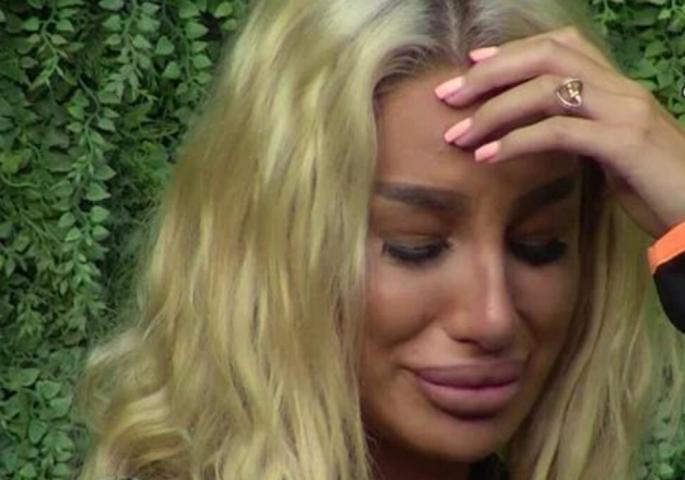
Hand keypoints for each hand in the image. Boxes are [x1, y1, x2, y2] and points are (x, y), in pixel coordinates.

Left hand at [434, 26, 684, 237]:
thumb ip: (578, 130)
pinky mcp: (625, 142)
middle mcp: (622, 88)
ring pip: (547, 89)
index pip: (561, 46)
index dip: (512, 51)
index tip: (471, 65)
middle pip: (545, 57)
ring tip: (457, 135)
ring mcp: (625, 111)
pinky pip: (559, 131)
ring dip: (493, 111)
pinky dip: (516, 141)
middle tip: (447, 96)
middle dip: (489, 74)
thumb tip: (531, 130)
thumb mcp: (610, 150)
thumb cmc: (653, 187)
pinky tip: (487, 157)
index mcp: (618, 85)